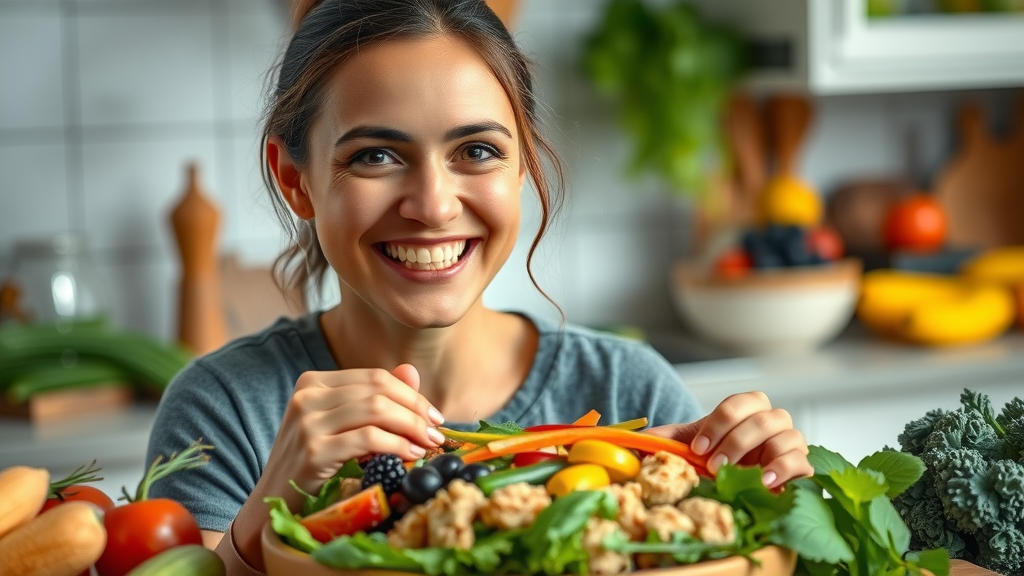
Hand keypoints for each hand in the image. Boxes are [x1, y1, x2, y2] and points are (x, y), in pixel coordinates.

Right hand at [261, 363, 444, 503]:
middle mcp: (306, 396)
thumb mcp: (341, 426)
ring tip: (428, 444)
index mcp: (312, 382)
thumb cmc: (311, 463)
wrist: (273, 502)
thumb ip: (373, 398)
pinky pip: (368, 439)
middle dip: (415, 410)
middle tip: (436, 430)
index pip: (374, 377)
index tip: (433, 415)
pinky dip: (396, 445)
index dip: (411, 394)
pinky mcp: (313, 451)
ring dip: (411, 427)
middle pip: (378, 390)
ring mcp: (306, 423)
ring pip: (376, 410)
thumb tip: (411, 370)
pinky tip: (410, 455)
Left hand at [646, 391, 812, 489]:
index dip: (722, 420)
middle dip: (738, 440)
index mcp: (747, 413)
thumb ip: (660, 440)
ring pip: (791, 435)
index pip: (746, 400)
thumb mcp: (683, 449)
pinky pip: (804, 463)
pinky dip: (787, 470)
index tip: (698, 447)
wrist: (730, 490)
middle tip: (713, 465)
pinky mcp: (800, 472)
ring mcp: (789, 447)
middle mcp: (772, 426)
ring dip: (763, 454)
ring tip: (739, 476)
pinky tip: (765, 483)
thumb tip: (624, 438)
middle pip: (769, 416)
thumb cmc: (709, 463)